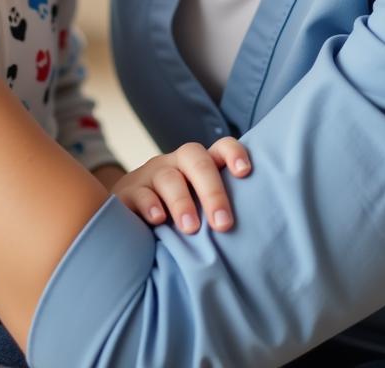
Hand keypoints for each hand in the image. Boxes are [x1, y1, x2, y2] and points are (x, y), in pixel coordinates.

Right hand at [113, 138, 250, 232]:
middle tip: (223, 224)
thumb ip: (219, 213)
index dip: (234, 153)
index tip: (245, 172)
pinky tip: (158, 220)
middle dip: (212, 191)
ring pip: (168, 177)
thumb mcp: (200, 210)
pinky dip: (150, 205)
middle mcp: (176, 164)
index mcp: (199, 166)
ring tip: (191, 229)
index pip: (220, 148)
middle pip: (195, 160)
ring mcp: (151, 175)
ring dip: (182, 202)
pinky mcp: (128, 192)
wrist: (128, 219)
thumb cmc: (177, 218)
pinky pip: (140, 193)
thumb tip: (257, 237)